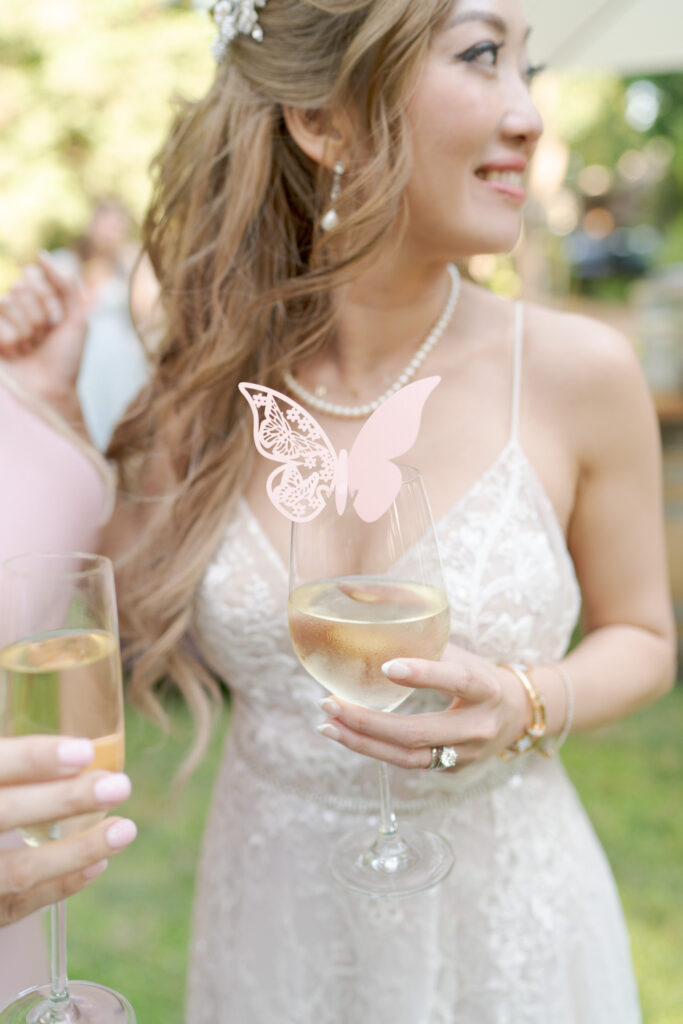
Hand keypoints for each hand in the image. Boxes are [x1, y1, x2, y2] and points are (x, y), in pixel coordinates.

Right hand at [0, 252, 87, 399]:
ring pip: (6, 300)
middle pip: (20, 287)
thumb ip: (65, 284)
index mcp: (38, 301)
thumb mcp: (77, 320)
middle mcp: (17, 308)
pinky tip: (14, 353)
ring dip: (24, 329)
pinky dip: (8, 337)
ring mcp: (1, 321)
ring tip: (28, 348)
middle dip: (38, 316)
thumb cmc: (66, 360)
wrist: (51, 393)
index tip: (56, 325)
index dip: (49, 300)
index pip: (33, 275)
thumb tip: (40, 255)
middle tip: (42, 340)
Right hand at [0, 736, 136, 927]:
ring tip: (124, 829)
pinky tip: (96, 864)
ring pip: (14, 872)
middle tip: (119, 785)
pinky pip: (14, 907)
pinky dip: (58, 887)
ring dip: (75, 851)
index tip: (83, 751)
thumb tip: (60, 739)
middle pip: (1, 814)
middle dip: (63, 801)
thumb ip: (6, 760)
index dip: (32, 758)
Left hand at [317, 645, 528, 770]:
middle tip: (329, 702)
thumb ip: (426, 643)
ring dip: (362, 742)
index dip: (424, 675)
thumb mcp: (462, 655)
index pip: (457, 681)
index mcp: (486, 689)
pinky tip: (347, 734)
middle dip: (367, 720)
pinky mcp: (450, 770)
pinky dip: (374, 749)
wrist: (516, 716)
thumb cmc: (479, 675)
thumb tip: (374, 613)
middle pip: (418, 732)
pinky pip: (408, 763)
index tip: (387, 668)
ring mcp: (464, 755)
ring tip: (327, 725)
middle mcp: (477, 727)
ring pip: (407, 757)